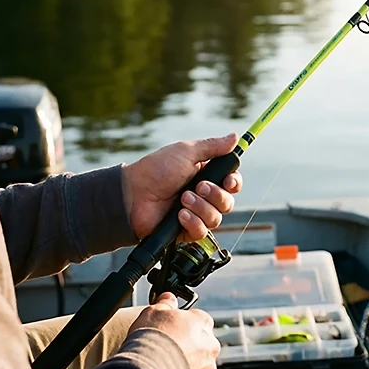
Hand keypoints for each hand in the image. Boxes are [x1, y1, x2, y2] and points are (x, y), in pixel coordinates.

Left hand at [121, 133, 242, 241]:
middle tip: (198, 186)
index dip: (234, 183)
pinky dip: (193, 222)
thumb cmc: (156, 169)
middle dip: (216, 195)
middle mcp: (204, 196)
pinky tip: (180, 215)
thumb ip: (213, 147)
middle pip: (228, 202)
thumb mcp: (186, 152)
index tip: (228, 181)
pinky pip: (202, 232)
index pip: (232, 183)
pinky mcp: (186, 230)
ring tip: (183, 199)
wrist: (133, 194)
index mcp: (206, 175)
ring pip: (216, 218)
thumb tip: (236, 136)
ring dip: (201, 207)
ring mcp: (195, 214)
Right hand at [130, 292, 219, 368]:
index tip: (170, 330)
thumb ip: (165, 303)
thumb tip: (169, 297)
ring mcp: (209, 368)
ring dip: (188, 367)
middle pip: (201, 343)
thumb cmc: (150, 340)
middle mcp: (211, 344)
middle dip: (188, 347)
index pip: (198, 319)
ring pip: (200, 365)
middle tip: (167, 351)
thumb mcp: (152, 311)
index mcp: (202, 322)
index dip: (182, 324)